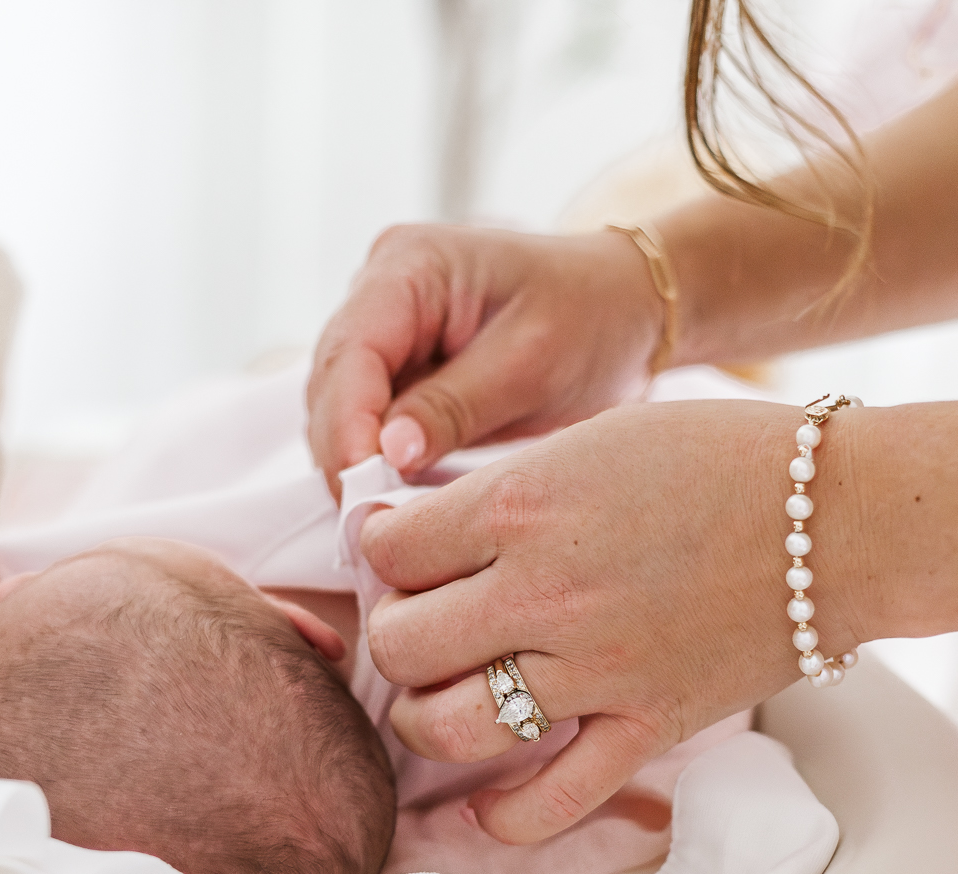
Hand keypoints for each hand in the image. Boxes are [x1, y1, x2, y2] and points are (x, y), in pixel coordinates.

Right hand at [307, 224, 665, 496]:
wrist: (626, 311)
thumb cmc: (591, 320)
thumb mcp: (530, 364)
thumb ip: (454, 406)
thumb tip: (386, 453)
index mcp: (411, 264)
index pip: (351, 350)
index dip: (347, 423)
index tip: (360, 488)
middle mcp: (381, 288)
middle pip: (331, 380)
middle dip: (344, 451)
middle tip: (367, 523)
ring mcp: (384, 328)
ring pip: (337, 405)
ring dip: (352, 461)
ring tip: (380, 519)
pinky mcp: (397, 366)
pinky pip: (365, 418)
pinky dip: (372, 460)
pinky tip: (393, 499)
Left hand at [360, 400, 877, 843]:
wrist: (846, 517)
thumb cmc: (723, 457)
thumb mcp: (594, 437)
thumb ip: (502, 487)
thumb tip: (415, 528)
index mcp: (523, 507)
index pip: (390, 551)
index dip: (382, 551)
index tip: (404, 553)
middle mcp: (546, 593)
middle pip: (401, 645)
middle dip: (397, 635)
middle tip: (424, 623)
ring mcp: (596, 670)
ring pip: (450, 727)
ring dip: (426, 719)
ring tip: (443, 697)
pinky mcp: (647, 727)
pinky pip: (551, 801)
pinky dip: (504, 817)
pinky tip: (486, 805)